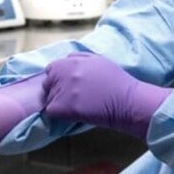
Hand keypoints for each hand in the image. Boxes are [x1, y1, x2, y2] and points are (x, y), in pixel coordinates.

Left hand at [43, 52, 171, 138]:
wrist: (126, 100)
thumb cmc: (116, 80)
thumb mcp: (98, 60)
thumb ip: (79, 58)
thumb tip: (66, 60)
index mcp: (70, 61)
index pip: (51, 69)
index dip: (58, 78)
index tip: (67, 86)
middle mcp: (63, 73)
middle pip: (47, 84)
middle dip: (56, 90)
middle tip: (71, 98)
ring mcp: (61, 90)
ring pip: (49, 99)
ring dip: (58, 104)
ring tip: (75, 107)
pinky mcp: (62, 107)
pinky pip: (51, 112)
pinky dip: (59, 115)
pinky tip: (73, 115)